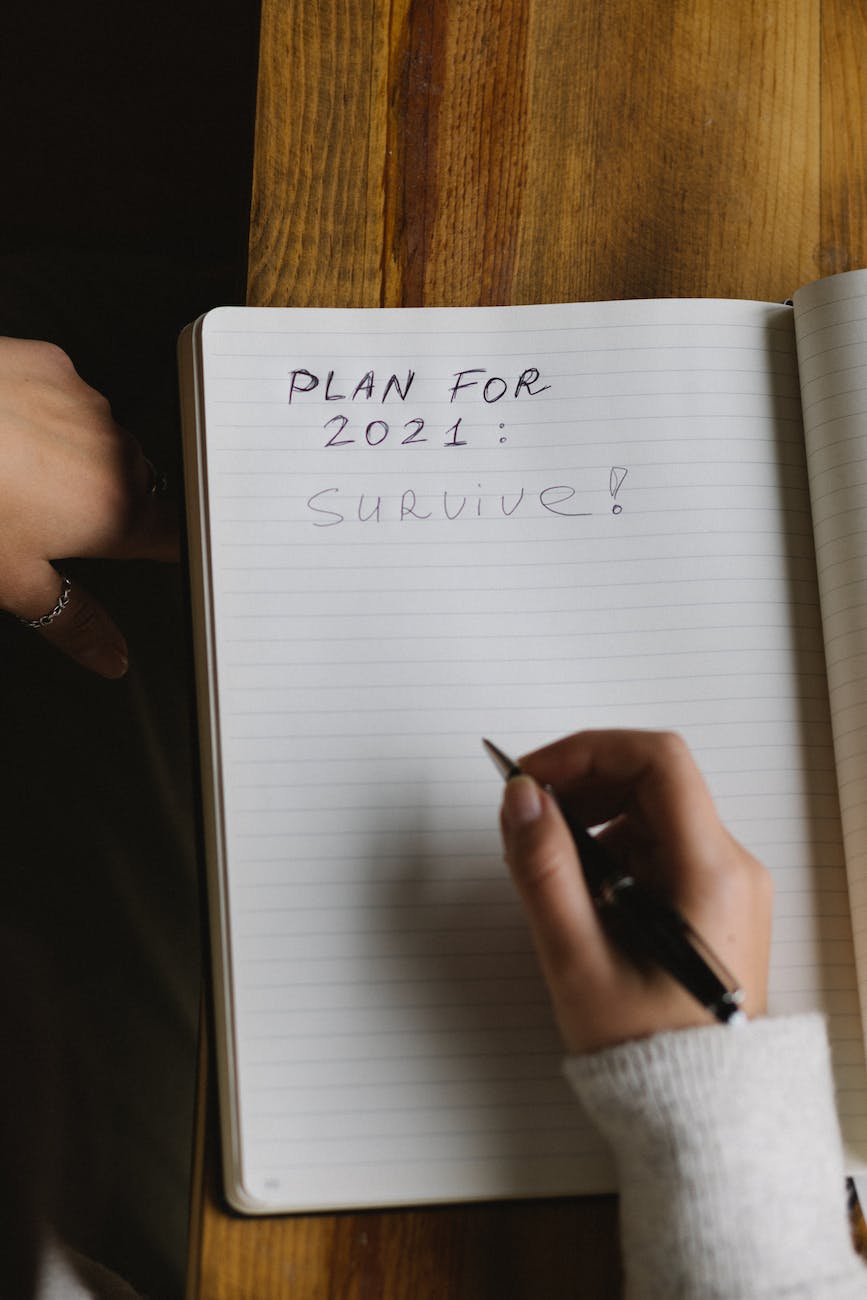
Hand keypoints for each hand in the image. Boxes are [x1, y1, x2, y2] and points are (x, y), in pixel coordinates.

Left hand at [0, 338, 178, 676]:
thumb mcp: (12, 579)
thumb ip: (73, 622)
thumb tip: (111, 656)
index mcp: (117, 514)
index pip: (182, 537)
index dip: (176, 551)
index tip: (166, 560)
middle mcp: (118, 455)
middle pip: (140, 490)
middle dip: (109, 508)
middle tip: (56, 525)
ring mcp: (88, 405)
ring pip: (104, 443)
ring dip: (80, 461)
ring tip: (21, 476)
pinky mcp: (54, 365)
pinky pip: (69, 398)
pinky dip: (48, 416)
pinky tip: (7, 433)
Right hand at [499, 730, 772, 1052]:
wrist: (699, 1118)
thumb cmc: (646, 1052)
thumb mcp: (578, 960)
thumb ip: (544, 871)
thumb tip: (520, 798)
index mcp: (711, 872)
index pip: (657, 760)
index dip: (587, 751)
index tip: (533, 777)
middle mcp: (731, 867)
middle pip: (654, 780)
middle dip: (583, 785)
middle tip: (527, 819)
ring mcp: (726, 885)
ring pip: (653, 812)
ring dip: (594, 820)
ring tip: (548, 869)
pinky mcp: (712, 903)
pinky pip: (659, 847)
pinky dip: (612, 851)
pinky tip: (579, 894)